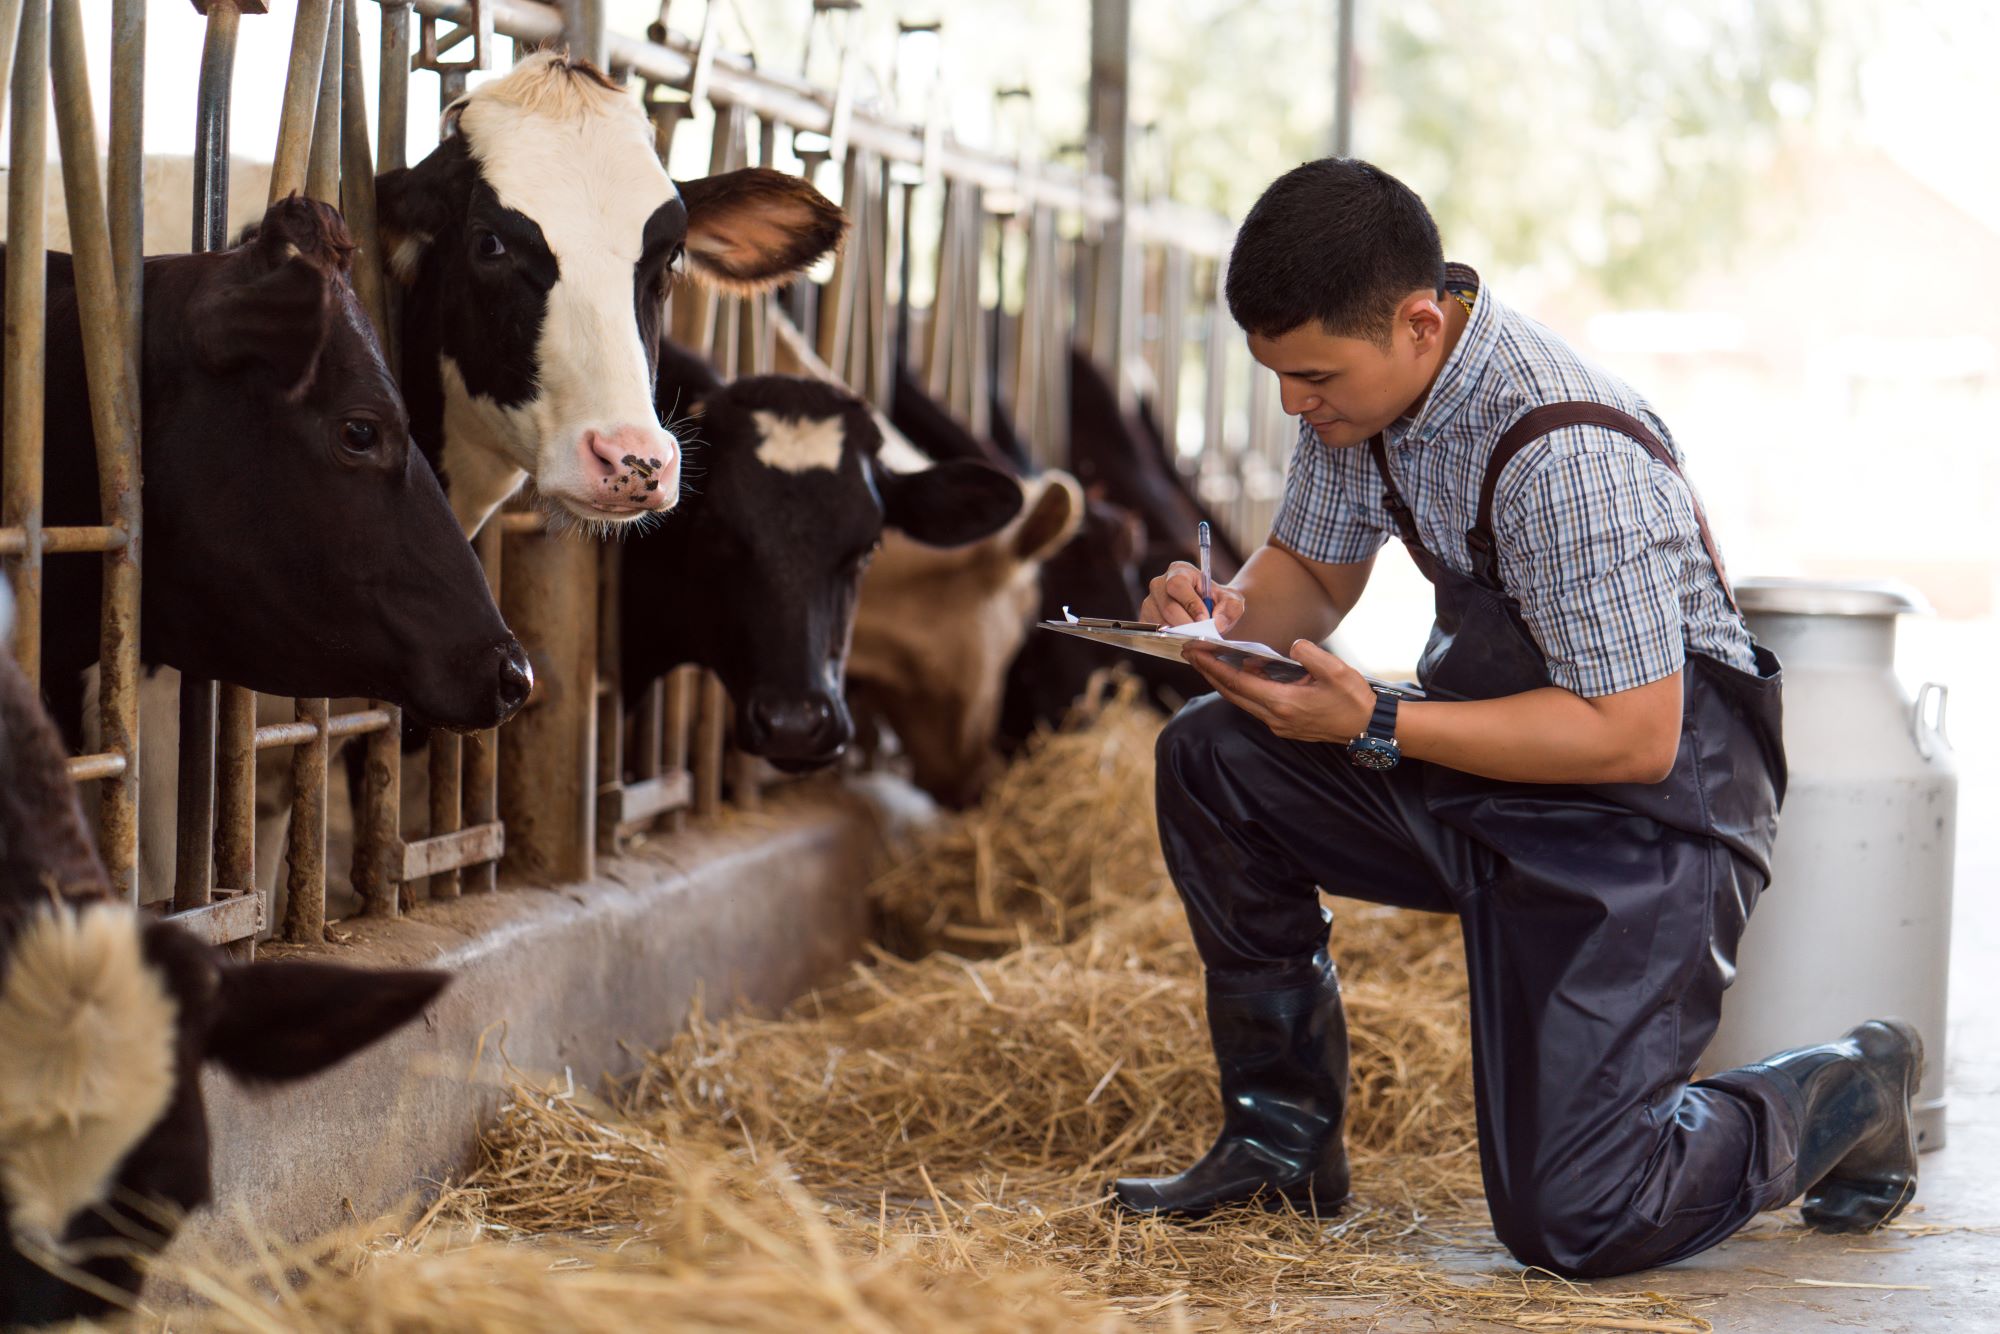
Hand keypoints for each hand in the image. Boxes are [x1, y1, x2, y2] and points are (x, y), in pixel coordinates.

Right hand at [1141, 561, 1246, 632]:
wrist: (1211, 613)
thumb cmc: (1220, 603)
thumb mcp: (1233, 602)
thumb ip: (1230, 609)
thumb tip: (1217, 623)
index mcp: (1179, 571)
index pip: (1178, 585)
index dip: (1190, 604)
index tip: (1205, 620)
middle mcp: (1159, 584)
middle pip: (1167, 607)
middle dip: (1187, 625)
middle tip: (1201, 636)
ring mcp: (1149, 602)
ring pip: (1160, 623)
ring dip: (1179, 634)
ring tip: (1195, 638)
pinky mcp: (1145, 620)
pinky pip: (1154, 633)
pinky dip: (1169, 640)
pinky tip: (1183, 640)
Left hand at [1184, 639, 1376, 742]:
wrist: (1369, 728)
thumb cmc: (1354, 699)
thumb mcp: (1335, 670)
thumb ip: (1309, 654)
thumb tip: (1291, 646)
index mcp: (1282, 702)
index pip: (1236, 682)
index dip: (1212, 666)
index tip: (1194, 652)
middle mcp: (1275, 717)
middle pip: (1232, 693)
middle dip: (1209, 672)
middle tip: (1191, 653)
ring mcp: (1278, 724)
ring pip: (1242, 700)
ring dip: (1225, 681)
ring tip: (1211, 660)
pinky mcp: (1285, 725)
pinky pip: (1256, 704)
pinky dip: (1244, 687)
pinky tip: (1245, 672)